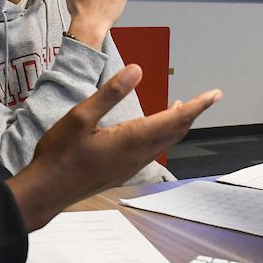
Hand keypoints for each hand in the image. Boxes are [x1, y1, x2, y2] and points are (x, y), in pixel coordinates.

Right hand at [7, 65, 221, 229]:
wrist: (47, 192)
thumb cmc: (60, 155)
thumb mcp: (80, 117)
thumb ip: (110, 93)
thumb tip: (137, 70)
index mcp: (131, 139)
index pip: (174, 119)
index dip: (198, 105)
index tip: (215, 94)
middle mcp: (137, 155)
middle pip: (175, 132)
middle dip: (192, 114)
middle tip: (205, 98)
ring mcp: (131, 166)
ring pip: (165, 143)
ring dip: (177, 125)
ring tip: (182, 108)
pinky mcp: (122, 171)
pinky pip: (152, 151)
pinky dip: (162, 135)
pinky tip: (152, 130)